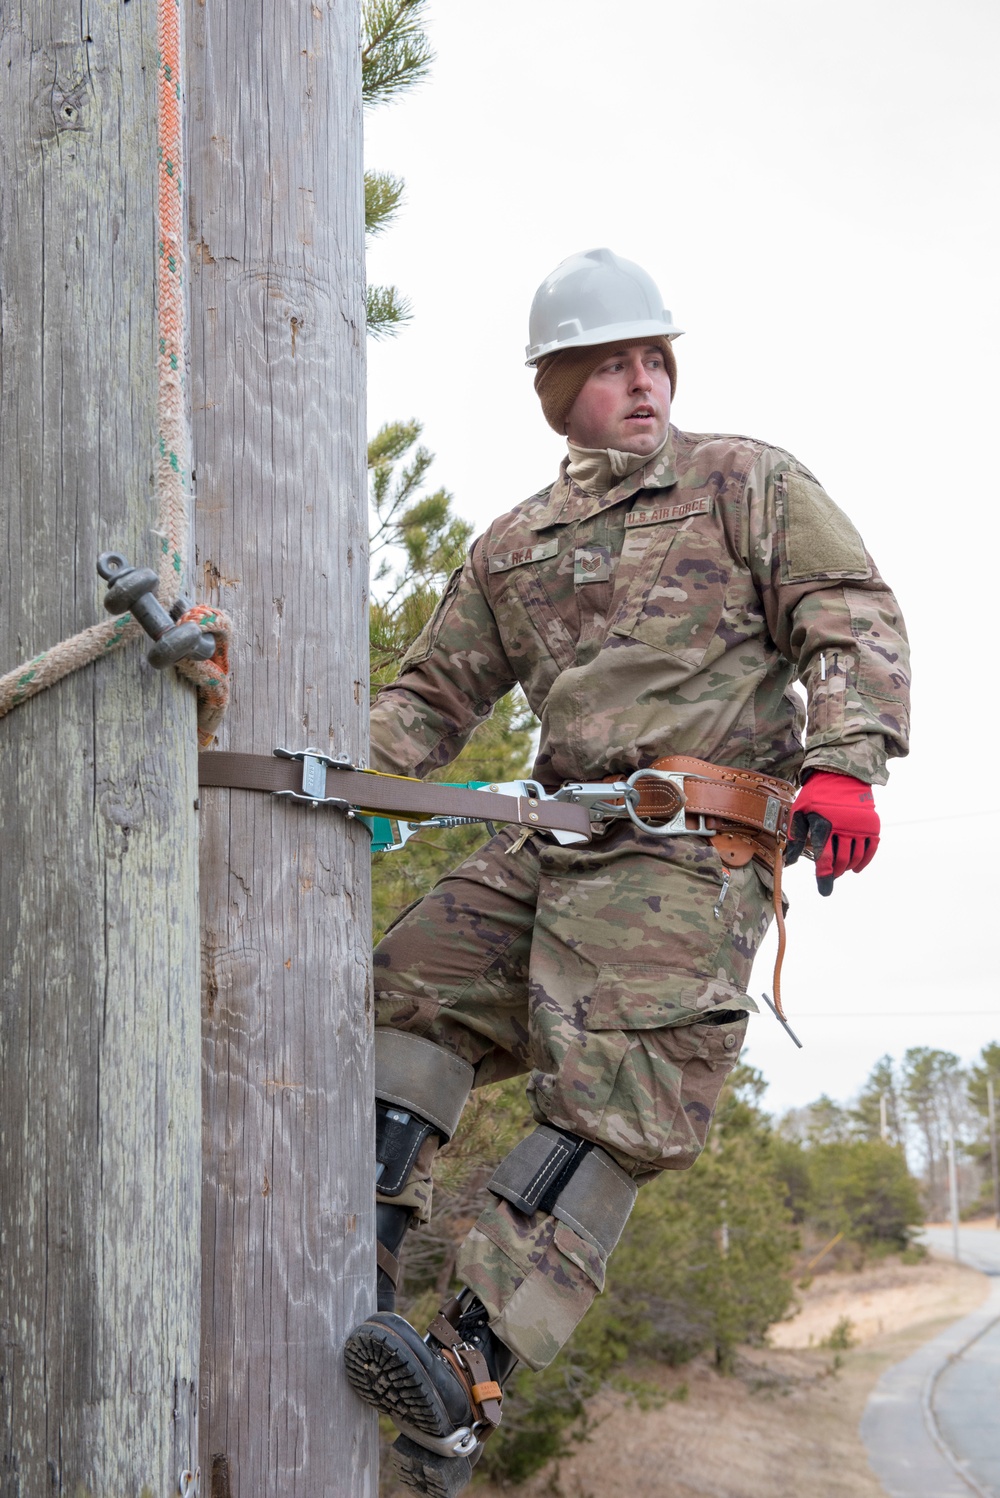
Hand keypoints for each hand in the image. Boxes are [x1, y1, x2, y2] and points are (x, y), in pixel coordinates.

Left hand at [784, 771, 879, 895]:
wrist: (841, 775)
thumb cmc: (816, 795)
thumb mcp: (800, 812)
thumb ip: (795, 838)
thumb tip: (789, 861)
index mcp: (824, 825)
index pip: (825, 859)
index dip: (824, 878)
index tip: (824, 891)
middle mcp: (844, 827)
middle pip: (841, 861)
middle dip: (834, 873)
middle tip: (829, 876)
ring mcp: (860, 826)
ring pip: (856, 857)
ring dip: (847, 868)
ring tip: (839, 870)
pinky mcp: (872, 825)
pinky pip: (871, 849)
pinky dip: (864, 861)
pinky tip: (856, 868)